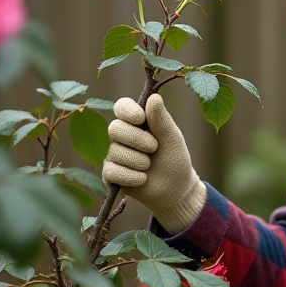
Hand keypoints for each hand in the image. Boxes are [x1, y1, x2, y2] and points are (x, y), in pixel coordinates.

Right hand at [102, 94, 205, 233]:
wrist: (176, 189)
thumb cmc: (174, 159)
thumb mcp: (172, 138)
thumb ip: (162, 119)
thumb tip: (154, 97)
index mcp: (136, 121)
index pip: (121, 106)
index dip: (128, 111)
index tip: (141, 118)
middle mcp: (121, 135)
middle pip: (114, 128)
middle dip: (138, 139)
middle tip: (154, 148)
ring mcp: (113, 154)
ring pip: (115, 152)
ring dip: (139, 161)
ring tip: (150, 166)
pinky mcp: (110, 174)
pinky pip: (112, 171)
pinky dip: (132, 176)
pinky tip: (143, 179)